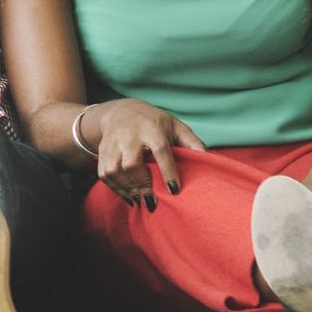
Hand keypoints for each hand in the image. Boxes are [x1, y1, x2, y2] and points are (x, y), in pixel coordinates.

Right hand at [87, 99, 205, 209]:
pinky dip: (115, 188)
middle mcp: (130, 134)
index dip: (168, 171)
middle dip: (142, 185)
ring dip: (127, 189)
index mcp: (152, 128)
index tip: (175, 190)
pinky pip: (104, 173)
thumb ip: (192, 142)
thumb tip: (209, 161)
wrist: (120, 111)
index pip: (160, 150)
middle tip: (153, 201)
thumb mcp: (175, 126)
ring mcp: (113, 142)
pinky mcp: (102, 150)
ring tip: (140, 200)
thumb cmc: (154, 122)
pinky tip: (128, 195)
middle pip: (132, 163)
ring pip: (115, 170)